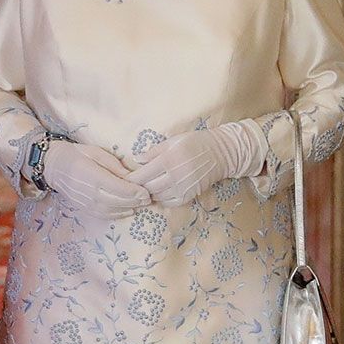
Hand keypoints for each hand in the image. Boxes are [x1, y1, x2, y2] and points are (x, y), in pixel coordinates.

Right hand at [44, 140, 149, 218]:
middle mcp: (87, 191)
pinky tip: (128, 210)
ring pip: (111, 210)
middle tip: (148, 199)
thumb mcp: (96, 152)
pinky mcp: (83, 207)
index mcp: (91, 174)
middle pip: (116, 201)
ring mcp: (84, 202)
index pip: (117, 187)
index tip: (146, 192)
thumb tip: (132, 177)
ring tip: (141, 205)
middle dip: (134, 201)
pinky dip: (117, 214)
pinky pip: (102, 215)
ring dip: (128, 209)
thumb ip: (114, 165)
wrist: (53, 166)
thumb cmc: (77, 154)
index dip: (133, 192)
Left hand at [129, 120, 266, 207]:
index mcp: (168, 160)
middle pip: (147, 188)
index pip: (141, 175)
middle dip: (137, 188)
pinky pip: (168, 202)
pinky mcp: (189, 195)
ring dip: (148, 194)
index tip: (123, 178)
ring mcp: (182, 187)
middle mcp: (174, 176)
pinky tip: (158, 192)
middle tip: (130, 185)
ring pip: (156, 196)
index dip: (130, 179)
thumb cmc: (195, 143)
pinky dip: (160, 199)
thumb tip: (136, 159)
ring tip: (143, 188)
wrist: (221, 153)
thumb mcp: (172, 141)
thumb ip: (153, 151)